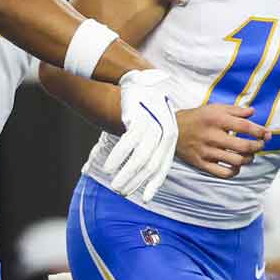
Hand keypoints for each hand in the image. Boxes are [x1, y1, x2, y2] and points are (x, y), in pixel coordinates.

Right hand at [101, 69, 179, 201]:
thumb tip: (144, 172)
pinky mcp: (138, 115)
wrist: (133, 80)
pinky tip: (108, 167)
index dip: (154, 182)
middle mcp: (166, 129)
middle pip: (152, 163)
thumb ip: (151, 146)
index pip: (164, 163)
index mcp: (170, 134)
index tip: (146, 199)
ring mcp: (153, 122)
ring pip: (141, 156)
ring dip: (126, 174)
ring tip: (115, 185)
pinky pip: (129, 142)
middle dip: (136, 181)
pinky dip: (118, 157)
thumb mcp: (151, 126)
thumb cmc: (140, 108)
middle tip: (122, 193)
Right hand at [175, 104, 269, 177]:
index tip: (267, 134)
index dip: (260, 131)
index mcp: (216, 120)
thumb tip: (253, 112)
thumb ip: (235, 110)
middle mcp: (212, 136)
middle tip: (260, 145)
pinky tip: (236, 166)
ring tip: (249, 155)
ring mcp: (207, 152)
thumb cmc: (197, 118)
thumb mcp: (215, 108)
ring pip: (236, 161)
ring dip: (248, 159)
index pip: (245, 127)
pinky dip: (234, 171)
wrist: (172, 130)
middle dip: (257, 146)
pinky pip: (223, 173)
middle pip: (243, 147)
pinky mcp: (202, 163)